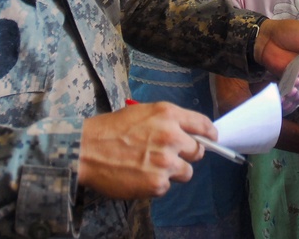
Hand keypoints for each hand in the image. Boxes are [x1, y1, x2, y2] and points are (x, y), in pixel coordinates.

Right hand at [78, 102, 215, 198]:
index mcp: (168, 114)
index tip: (212, 139)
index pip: (202, 124)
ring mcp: (166, 161)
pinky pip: (167, 186)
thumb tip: (188, 133)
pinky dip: (156, 184)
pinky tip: (139, 175)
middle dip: (187, 155)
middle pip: (198, 151)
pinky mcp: (158, 183)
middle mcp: (171, 136)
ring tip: (150, 166)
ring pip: (186, 172)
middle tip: (169, 156)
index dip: (209, 134)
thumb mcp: (143, 113)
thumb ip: (168, 121)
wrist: (87, 150)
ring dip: (173, 172)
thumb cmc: (111, 130)